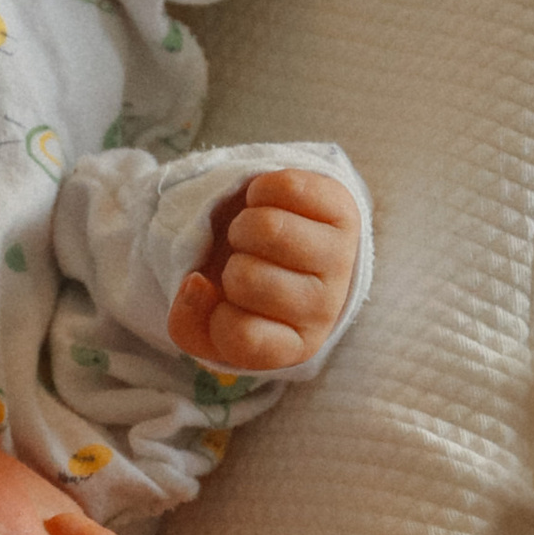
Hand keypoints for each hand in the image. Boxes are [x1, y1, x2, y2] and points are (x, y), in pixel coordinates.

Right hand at [167, 166, 359, 372]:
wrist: (290, 246)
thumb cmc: (245, 290)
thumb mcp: (208, 320)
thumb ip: (187, 321)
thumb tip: (196, 282)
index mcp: (292, 345)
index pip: (241, 337)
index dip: (216, 315)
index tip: (224, 300)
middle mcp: (323, 308)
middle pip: (248, 278)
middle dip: (230, 260)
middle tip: (243, 260)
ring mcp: (339, 258)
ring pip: (269, 229)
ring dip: (245, 224)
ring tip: (255, 234)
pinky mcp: (346, 211)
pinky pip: (288, 188)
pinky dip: (261, 190)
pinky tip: (270, 206)